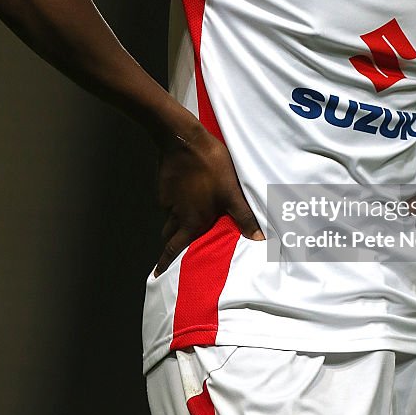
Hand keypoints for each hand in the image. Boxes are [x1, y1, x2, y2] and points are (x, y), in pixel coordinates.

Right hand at [153, 121, 262, 276]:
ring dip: (174, 225)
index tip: (156, 274)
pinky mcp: (165, 186)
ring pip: (169, 219)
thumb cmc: (211, 167)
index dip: (165, 263)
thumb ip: (244, 217)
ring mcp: (168, 200)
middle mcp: (177, 215)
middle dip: (170, 246)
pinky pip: (168, 202)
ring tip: (183, 225)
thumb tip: (259, 239)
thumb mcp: (232, 192)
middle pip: (170, 236)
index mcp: (192, 221)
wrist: (183, 140)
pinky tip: (186, 197)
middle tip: (171, 253)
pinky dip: (175, 205)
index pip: (174, 249)